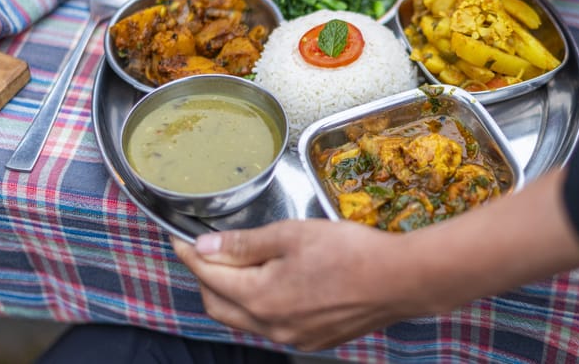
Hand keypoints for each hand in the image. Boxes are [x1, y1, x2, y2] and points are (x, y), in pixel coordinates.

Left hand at [172, 219, 419, 350]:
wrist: (399, 280)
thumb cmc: (348, 251)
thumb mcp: (292, 235)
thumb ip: (244, 244)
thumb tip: (205, 247)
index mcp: (260, 297)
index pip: (209, 275)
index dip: (191, 255)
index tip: (179, 240)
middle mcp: (270, 327)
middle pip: (218, 304)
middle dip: (205, 278)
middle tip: (205, 252)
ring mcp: (291, 340)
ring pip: (243, 320)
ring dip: (231, 295)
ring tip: (236, 267)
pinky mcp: (310, 342)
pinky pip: (269, 328)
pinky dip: (258, 308)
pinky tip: (271, 287)